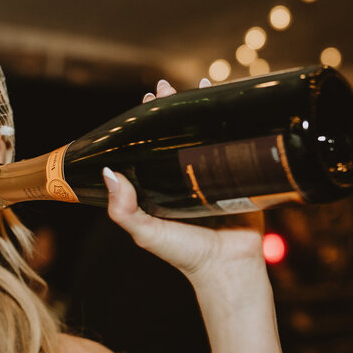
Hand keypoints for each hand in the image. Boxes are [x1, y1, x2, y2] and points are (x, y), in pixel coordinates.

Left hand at [104, 79, 264, 282]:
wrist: (229, 268)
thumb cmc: (185, 255)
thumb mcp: (146, 232)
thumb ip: (123, 209)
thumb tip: (109, 172)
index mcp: (163, 185)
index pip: (153, 144)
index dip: (149, 121)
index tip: (146, 98)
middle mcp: (187, 177)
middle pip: (181, 133)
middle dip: (175, 107)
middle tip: (167, 86)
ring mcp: (216, 176)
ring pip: (210, 133)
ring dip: (206, 108)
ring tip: (202, 84)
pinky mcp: (244, 178)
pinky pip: (242, 144)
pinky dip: (240, 122)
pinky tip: (238, 103)